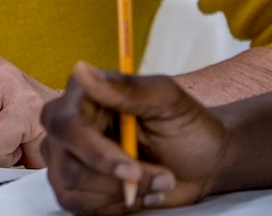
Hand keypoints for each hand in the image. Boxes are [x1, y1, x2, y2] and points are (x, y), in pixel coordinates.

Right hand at [40, 63, 223, 213]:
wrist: (204, 161)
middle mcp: (69, 125)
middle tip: (161, 176)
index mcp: (84, 95)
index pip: (67, 125)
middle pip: (67, 163)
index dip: (96, 153)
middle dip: (115, 178)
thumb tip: (83, 69)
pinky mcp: (75, 186)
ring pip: (73, 187)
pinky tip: (141, 193)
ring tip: (157, 179)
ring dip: (124, 192)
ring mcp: (68, 157)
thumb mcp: (167, 100)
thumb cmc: (187, 126)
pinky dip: (116, 206)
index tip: (132, 169)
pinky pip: (79, 205)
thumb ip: (127, 88)